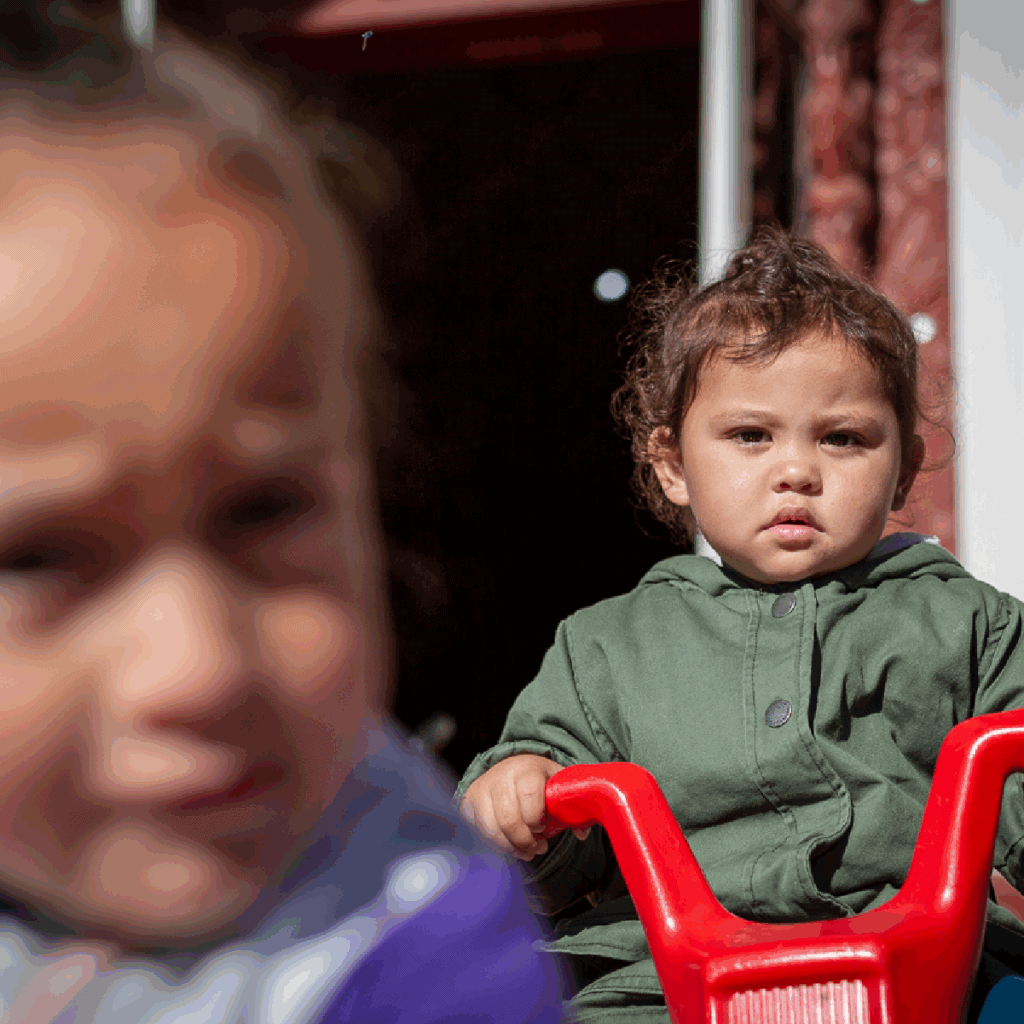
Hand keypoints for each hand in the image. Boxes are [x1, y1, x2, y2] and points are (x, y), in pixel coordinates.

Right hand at [460, 754, 590, 860]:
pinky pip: (479, 833)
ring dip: (510, 847)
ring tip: (525, 850)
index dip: (537, 818)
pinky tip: (508, 845)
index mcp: (526, 768)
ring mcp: (482, 789)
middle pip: (508, 819)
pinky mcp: (469, 802)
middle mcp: (500, 776)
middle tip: (537, 848)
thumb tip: (582, 833)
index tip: (543, 827)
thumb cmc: (538, 780)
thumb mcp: (558, 783)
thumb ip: (572, 805)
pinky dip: (495, 845)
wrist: (511, 767)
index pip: (529, 796)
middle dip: (525, 841)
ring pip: (491, 829)